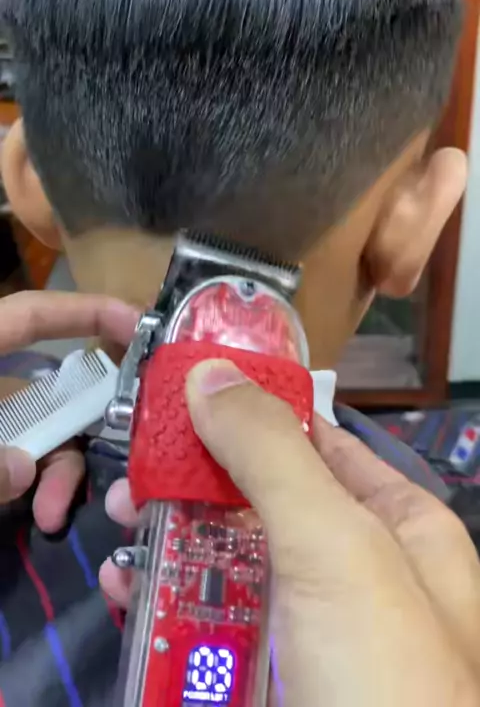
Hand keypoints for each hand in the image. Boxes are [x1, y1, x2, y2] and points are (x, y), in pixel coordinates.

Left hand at [0, 291, 137, 529]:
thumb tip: (21, 469)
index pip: (31, 314)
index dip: (85, 310)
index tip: (140, 326)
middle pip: (49, 389)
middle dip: (81, 427)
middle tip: (120, 454)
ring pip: (40, 435)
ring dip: (58, 471)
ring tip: (53, 516)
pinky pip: (23, 461)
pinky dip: (35, 487)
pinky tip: (41, 517)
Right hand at [102, 359, 479, 706]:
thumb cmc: (381, 674)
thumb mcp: (335, 546)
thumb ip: (273, 455)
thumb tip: (213, 372)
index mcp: (398, 527)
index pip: (318, 441)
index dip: (254, 409)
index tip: (185, 390)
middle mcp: (356, 573)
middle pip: (263, 500)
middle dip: (197, 480)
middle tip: (137, 467)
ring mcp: (308, 632)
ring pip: (228, 562)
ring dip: (171, 538)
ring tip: (121, 518)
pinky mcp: (264, 683)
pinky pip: (209, 628)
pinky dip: (165, 604)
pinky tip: (128, 589)